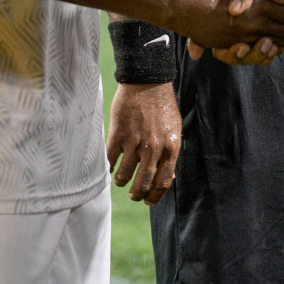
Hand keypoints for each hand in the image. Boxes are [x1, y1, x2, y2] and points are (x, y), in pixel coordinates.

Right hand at [107, 82, 181, 203]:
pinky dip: (109, 167)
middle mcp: (153, 148)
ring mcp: (135, 142)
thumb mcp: (174, 130)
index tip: (148, 201)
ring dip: (121, 181)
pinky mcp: (118, 134)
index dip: (155, 196)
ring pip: (124, 175)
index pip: (163, 182)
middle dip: (137, 194)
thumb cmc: (163, 106)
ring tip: (121, 180)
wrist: (147, 82)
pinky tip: (110, 167)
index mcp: (170, 148)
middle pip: (143, 183)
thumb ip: (170, 153)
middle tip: (134, 195)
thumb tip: (168, 176)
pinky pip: (110, 159)